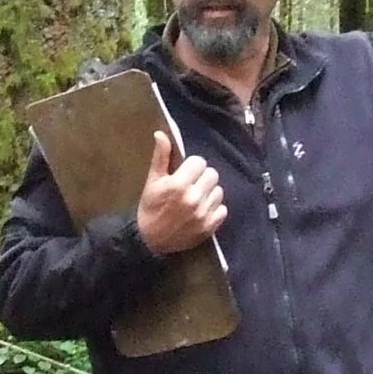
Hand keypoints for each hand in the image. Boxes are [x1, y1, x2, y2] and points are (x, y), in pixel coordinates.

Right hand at [134, 130, 226, 255]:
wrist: (149, 240)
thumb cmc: (150, 207)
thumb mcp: (152, 181)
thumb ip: (160, 157)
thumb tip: (161, 134)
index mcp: (178, 184)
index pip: (199, 162)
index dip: (192, 165)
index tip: (184, 172)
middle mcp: (194, 198)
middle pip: (212, 174)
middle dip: (202, 177)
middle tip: (192, 184)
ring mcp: (203, 214)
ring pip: (219, 191)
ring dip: (209, 192)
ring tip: (197, 197)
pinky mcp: (209, 227)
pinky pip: (223, 210)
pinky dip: (215, 209)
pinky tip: (203, 210)